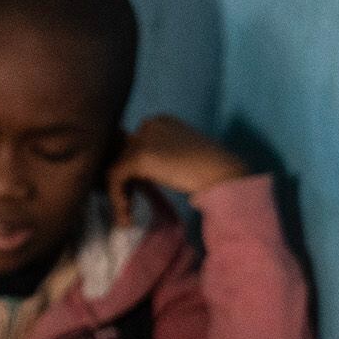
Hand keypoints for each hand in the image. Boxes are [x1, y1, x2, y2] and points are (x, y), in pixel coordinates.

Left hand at [106, 114, 253, 202]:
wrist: (223, 173)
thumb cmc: (211, 168)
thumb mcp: (181, 154)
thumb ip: (161, 157)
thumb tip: (138, 174)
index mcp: (160, 121)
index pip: (132, 145)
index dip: (131, 172)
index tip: (137, 193)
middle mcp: (149, 124)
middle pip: (122, 155)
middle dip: (123, 182)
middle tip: (129, 206)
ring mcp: (143, 138)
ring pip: (116, 168)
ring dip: (119, 195)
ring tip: (127, 216)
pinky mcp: (139, 156)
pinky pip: (115, 178)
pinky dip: (117, 199)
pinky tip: (126, 217)